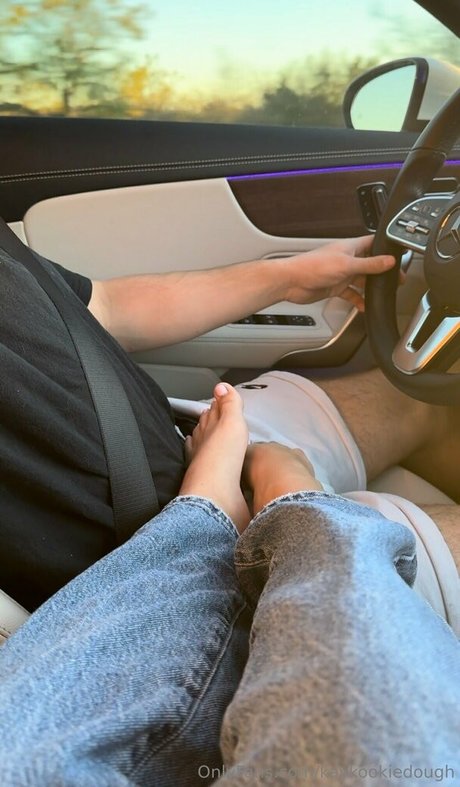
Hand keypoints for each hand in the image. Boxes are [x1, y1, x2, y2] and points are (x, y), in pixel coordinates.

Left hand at [280, 236, 396, 310]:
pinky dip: (358, 300)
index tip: (398, 253)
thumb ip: (370, 264)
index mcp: (350, 247)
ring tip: (384, 294)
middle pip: (370, 264)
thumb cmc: (313, 267)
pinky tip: (364, 306)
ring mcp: (341, 274)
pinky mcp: (334, 287)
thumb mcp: (347, 265)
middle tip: (396, 279)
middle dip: (382, 272)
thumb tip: (388, 261)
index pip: (372, 243)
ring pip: (361, 280)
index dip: (385, 247)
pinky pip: (350, 293)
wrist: (292, 281)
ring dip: (371, 287)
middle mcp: (346, 259)